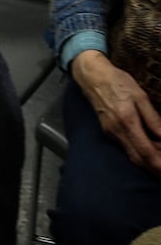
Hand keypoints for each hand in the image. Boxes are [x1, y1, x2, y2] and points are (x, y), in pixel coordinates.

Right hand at [73, 50, 160, 175]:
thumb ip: (153, 118)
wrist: (91, 76)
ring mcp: (110, 133)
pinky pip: (127, 148)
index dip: (160, 164)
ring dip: (149, 162)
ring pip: (133, 156)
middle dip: (156, 169)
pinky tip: (151, 151)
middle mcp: (116, 132)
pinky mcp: (108, 131)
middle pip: (139, 159)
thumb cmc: (117, 82)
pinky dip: (141, 154)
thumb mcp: (140, 96)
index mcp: (126, 122)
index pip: (146, 152)